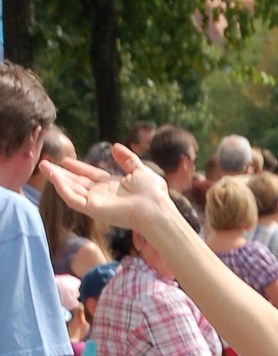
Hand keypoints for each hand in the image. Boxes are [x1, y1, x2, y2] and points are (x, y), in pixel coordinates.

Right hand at [41, 144, 168, 232]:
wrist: (155, 208)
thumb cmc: (153, 193)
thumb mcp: (140, 170)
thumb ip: (127, 159)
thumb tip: (115, 146)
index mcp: (113, 187)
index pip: (90, 176)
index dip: (78, 168)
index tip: (65, 160)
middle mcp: (103, 195)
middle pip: (77, 183)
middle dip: (61, 173)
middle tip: (45, 163)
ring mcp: (97, 203)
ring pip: (71, 190)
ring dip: (57, 178)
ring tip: (44, 166)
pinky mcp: (93, 210)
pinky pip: (73, 199)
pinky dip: (62, 188)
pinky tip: (53, 176)